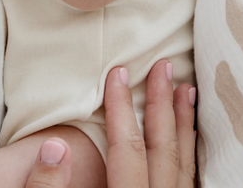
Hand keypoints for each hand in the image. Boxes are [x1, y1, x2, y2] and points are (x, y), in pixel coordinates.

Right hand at [20, 62, 196, 187]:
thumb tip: (52, 147)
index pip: (127, 152)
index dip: (120, 111)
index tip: (117, 72)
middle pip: (162, 153)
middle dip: (162, 107)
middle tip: (163, 66)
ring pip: (183, 167)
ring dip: (183, 126)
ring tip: (186, 89)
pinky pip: (188, 182)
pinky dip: (189, 154)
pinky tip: (190, 137)